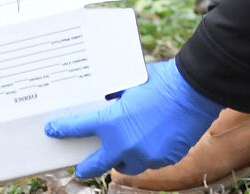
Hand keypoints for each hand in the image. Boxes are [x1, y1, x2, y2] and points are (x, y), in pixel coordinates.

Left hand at [44, 59, 222, 178]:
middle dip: (87, 166)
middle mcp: (125, 145)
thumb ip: (116, 96)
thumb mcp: (131, 84)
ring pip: (127, 164)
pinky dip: (147, 153)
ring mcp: (146, 155)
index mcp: (112, 123)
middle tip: (81, 167)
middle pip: (97, 164)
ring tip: (122, 151)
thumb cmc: (163, 81)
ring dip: (122, 158)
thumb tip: (107, 98)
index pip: (78, 128)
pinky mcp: (164, 159)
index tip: (53, 131)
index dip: (63, 130)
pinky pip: (150, 161)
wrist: (195, 91)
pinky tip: (151, 141)